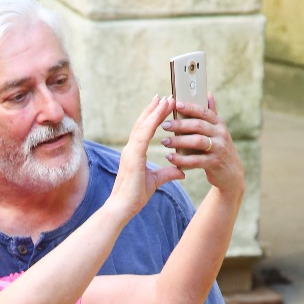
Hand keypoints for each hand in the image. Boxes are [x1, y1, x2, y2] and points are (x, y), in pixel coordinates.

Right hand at [110, 95, 185, 218]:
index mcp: (134, 154)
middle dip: (153, 109)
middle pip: (142, 123)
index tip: (160, 106)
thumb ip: (167, 174)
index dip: (151, 117)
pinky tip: (161, 111)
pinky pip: (144, 133)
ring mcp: (131, 151)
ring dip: (155, 110)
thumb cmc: (134, 197)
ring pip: (143, 125)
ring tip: (167, 98)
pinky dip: (153, 120)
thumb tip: (181, 171)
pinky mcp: (134, 155)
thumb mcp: (155, 181)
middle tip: (165, 96)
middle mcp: (131, 149)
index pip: (143, 131)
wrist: (123, 207)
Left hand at [160, 94, 243, 197]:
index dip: (190, 107)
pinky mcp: (214, 163)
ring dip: (179, 141)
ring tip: (164, 142)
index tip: (175, 104)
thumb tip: (208, 94)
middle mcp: (220, 134)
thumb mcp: (218, 131)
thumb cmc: (219, 149)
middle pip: (198, 126)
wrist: (231, 173)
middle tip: (164, 125)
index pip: (204, 112)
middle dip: (180, 124)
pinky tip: (170, 157)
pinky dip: (181, 159)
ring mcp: (218, 149)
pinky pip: (195, 160)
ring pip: (197, 141)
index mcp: (219, 124)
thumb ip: (211, 115)